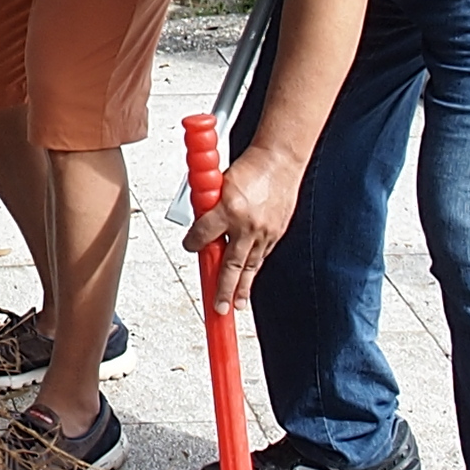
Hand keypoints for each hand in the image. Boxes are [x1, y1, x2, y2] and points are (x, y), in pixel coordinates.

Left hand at [184, 138, 305, 314]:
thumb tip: (198, 225)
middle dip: (223, 289)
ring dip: (241, 287)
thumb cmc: (249, 168)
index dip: (193, 244)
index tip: (190, 247)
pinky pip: (262, 256)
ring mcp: (263, 231)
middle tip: (218, 308)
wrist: (279, 160)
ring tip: (235, 304)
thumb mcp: (218, 184)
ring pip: (250, 266)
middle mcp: (246, 224)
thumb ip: (208, 207)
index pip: (202, 235)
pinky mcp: (276, 232)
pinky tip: (249, 279)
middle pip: (230, 265)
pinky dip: (253, 269)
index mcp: (228, 209)